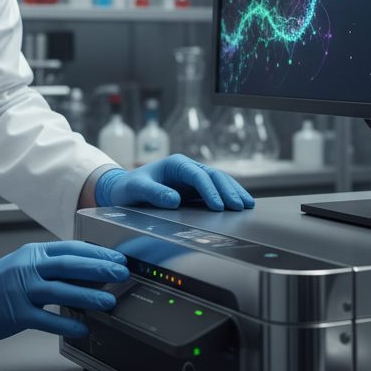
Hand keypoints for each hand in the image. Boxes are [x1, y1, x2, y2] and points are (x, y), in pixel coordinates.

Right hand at [0, 240, 127, 341]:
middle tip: (122, 273)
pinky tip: (82, 327)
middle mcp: (29, 267)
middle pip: (70, 264)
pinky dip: (66, 323)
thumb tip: (87, 272)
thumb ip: (52, 266)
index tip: (117, 257)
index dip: (97, 252)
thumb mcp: (25, 265)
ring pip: (61, 290)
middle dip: (100, 268)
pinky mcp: (16, 313)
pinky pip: (46, 319)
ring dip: (89, 295)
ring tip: (109, 301)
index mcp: (34, 253)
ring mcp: (22, 290)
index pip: (72, 248)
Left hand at [94, 155, 255, 211]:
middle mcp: (187, 169)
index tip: (218, 206)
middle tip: (239, 206)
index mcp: (176, 164)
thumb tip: (174, 200)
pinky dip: (228, 196)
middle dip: (228, 190)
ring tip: (247, 205)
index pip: (198, 175)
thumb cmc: (128, 187)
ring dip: (233, 192)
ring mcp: (192, 180)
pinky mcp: (194, 191)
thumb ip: (153, 193)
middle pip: (214, 176)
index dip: (210, 189)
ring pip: (219, 182)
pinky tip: (239, 205)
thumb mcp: (136, 189)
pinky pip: (215, 191)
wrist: (123, 190)